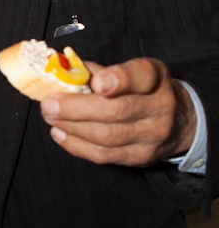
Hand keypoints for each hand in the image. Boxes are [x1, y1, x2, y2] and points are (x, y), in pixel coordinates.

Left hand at [39, 57, 195, 166]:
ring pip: (107, 136)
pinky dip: (76, 145)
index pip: (140, 77)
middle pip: (117, 111)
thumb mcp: (128, 72)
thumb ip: (96, 71)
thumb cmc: (141, 91)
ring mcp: (152, 135)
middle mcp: (159, 107)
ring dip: (72, 127)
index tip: (97, 82)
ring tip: (50, 118)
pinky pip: (104, 155)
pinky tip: (60, 133)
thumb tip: (59, 70)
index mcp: (154, 78)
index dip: (118, 79)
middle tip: (49, 105)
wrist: (177, 121)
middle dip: (76, 108)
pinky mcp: (140, 157)